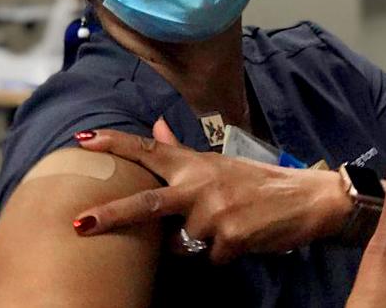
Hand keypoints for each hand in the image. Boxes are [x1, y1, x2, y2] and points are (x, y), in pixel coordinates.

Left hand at [73, 119, 351, 263]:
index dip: (115, 144)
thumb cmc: (256, 180)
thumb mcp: (217, 161)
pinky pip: (210, 259)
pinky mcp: (231, 238)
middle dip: (111, 215)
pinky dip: (222, 255)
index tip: (83, 140)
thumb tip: (155, 125)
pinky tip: (241, 238)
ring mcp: (215, 212)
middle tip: (80, 223)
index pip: (148, 150)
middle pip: (147, 203)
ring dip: (196, 243)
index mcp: (194, 163)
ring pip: (182, 244)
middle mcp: (200, 184)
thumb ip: (179, 150)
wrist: (306, 198)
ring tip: (225, 225)